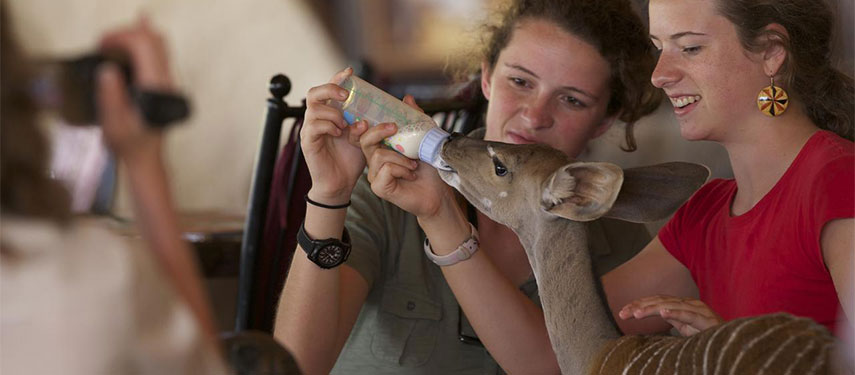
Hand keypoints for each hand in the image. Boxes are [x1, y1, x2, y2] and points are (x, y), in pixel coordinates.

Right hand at [97, 16, 171, 163]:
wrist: (146, 157)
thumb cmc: (128, 143)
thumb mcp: (113, 122)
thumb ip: (111, 95)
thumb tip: (108, 70)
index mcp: (153, 86)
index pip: (144, 45)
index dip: (121, 37)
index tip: (101, 46)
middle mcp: (165, 80)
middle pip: (153, 39)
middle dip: (126, 35)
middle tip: (104, 46)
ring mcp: (167, 81)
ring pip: (157, 45)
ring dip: (131, 40)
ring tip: (109, 50)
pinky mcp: (163, 84)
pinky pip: (155, 55)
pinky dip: (137, 48)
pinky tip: (120, 58)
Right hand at [301, 68, 368, 203]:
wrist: (340, 184)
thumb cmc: (351, 160)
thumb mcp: (362, 139)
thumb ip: (364, 126)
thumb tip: (367, 118)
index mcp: (330, 113)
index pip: (329, 89)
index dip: (337, 77)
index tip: (350, 72)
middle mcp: (317, 118)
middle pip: (313, 93)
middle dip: (330, 89)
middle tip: (345, 95)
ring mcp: (310, 129)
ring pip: (313, 109)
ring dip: (332, 112)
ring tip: (345, 124)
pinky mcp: (307, 141)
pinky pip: (313, 126)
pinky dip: (328, 126)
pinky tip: (339, 133)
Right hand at [359, 95, 454, 217]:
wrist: (438, 191)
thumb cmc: (430, 167)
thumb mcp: (424, 137)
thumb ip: (415, 118)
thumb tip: (407, 98)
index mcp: (381, 148)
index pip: (364, 133)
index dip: (363, 124)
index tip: (374, 117)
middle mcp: (374, 161)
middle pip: (365, 139)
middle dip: (379, 130)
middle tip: (395, 128)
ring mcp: (375, 175)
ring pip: (377, 155)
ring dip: (400, 157)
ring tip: (414, 163)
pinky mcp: (379, 187)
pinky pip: (385, 170)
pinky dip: (401, 169)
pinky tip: (411, 174)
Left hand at [618, 295, 722, 335]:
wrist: (732, 342)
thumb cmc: (708, 335)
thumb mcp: (684, 328)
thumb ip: (672, 320)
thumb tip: (655, 317)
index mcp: (681, 305)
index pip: (656, 302)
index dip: (639, 305)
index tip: (622, 312)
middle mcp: (688, 304)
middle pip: (659, 301)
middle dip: (639, 306)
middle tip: (622, 313)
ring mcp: (698, 309)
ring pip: (670, 305)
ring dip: (652, 308)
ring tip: (636, 314)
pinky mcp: (706, 319)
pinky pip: (689, 314)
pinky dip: (676, 312)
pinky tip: (663, 313)